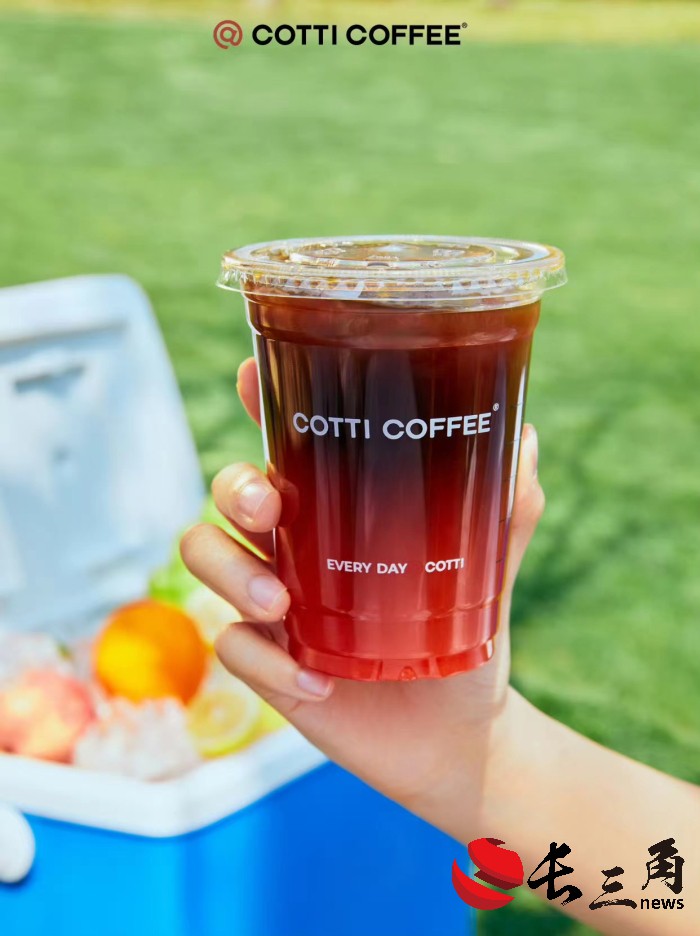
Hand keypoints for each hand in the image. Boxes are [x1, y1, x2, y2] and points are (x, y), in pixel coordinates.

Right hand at [181, 357, 543, 825]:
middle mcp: (294, 547)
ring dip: (231, 574)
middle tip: (270, 511)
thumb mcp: (487, 570)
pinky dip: (267, 664)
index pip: (285, 445)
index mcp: (336, 509)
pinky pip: (233, 647)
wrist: (457, 731)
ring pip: (205, 556)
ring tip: (282, 606)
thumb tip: (526, 438)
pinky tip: (317, 682)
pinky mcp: (268, 662)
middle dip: (234, 490)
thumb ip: (506, 510)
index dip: (260, 404)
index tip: (250, 378)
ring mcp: (273, 603)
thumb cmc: (464, 635)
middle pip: (227, 494)